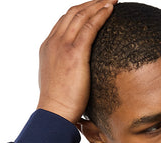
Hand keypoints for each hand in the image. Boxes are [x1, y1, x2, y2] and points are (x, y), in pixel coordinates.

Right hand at [36, 0, 117, 123]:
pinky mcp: (75, 53)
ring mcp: (62, 46)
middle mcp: (54, 42)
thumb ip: (66, 72)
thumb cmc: (59, 106)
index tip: (93, 9)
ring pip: (81, 15)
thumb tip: (78, 77)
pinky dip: (101, 14)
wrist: (54, 114)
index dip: (80, 12)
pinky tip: (111, 9)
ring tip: (112, 0)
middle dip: (91, 3)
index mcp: (48, 48)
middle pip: (73, 13)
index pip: (65, 22)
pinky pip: (90, 27)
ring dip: (98, 4)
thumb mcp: (59, 82)